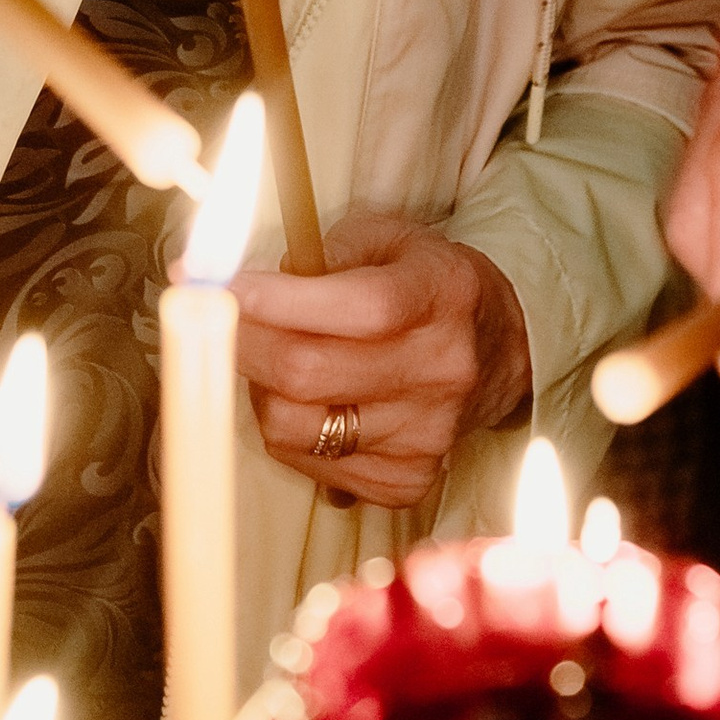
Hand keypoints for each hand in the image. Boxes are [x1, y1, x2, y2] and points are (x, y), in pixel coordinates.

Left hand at [233, 215, 534, 507]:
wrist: (498, 351)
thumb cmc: (425, 286)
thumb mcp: (388, 238)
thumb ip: (323, 250)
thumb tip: (240, 280)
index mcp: (441, 294)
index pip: (357, 307)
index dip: (276, 300)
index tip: (223, 285)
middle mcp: (441, 369)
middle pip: (308, 372)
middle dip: (243, 342)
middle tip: (222, 319)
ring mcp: (426, 434)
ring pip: (293, 426)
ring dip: (262, 390)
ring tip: (276, 361)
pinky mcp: (408, 481)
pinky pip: (308, 465)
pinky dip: (290, 433)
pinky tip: (310, 402)